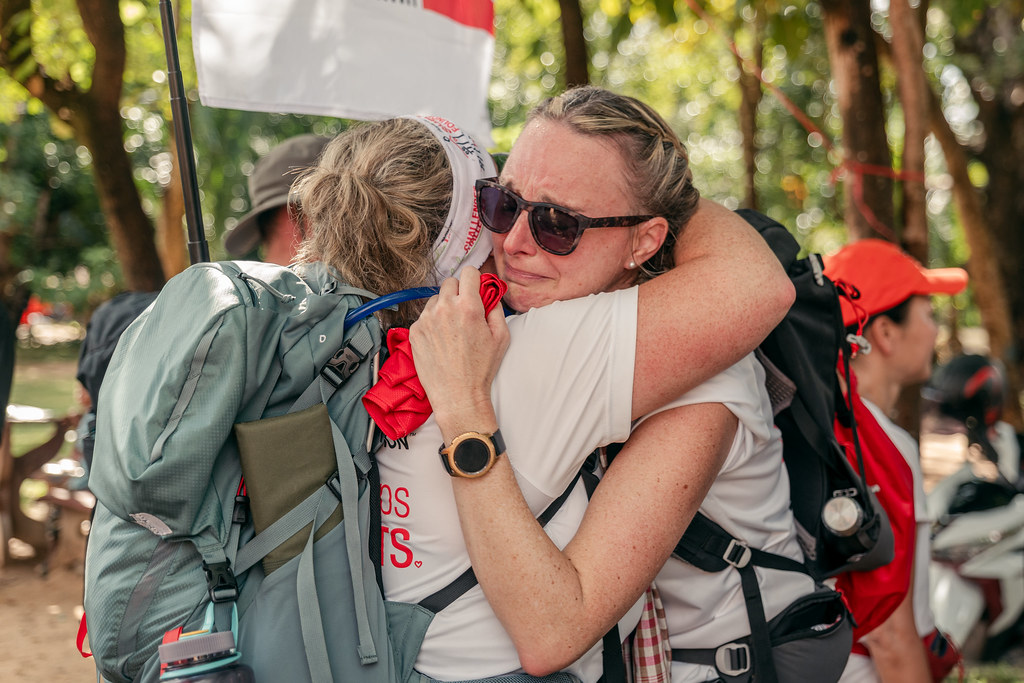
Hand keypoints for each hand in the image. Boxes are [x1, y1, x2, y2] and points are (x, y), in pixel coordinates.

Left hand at [409, 267, 509, 434]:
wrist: (457, 395)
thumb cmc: (480, 369)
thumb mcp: (501, 337)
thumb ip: (496, 308)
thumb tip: (491, 293)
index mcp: (468, 306)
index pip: (468, 273)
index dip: (475, 279)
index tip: (476, 288)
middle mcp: (444, 308)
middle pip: (450, 283)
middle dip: (459, 292)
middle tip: (465, 310)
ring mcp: (426, 319)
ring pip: (435, 299)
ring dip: (444, 306)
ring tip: (452, 329)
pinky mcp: (415, 331)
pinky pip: (424, 316)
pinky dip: (432, 322)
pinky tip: (441, 340)